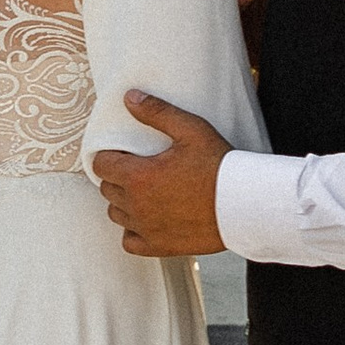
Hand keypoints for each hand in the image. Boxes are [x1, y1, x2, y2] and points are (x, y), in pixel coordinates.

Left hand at [91, 94, 230, 256]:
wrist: (243, 205)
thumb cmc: (219, 167)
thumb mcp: (190, 130)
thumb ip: (157, 112)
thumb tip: (130, 98)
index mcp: (138, 176)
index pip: (101, 165)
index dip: (109, 156)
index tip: (122, 154)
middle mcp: (136, 205)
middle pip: (108, 190)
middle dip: (117, 178)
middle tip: (137, 169)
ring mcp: (146, 228)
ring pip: (116, 214)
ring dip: (124, 203)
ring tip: (144, 192)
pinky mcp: (159, 246)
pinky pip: (129, 242)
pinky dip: (133, 231)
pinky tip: (146, 220)